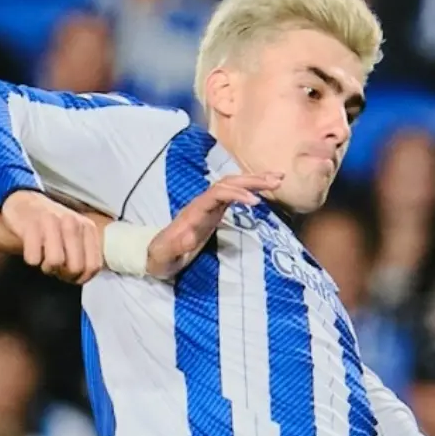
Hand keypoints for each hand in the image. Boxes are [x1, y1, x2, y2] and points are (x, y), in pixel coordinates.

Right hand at [1, 190, 102, 283]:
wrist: (24, 204)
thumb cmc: (52, 227)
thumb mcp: (75, 236)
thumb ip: (85, 254)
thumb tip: (83, 277)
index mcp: (87, 228)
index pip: (93, 266)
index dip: (80, 278)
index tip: (70, 274)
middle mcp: (72, 223)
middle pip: (75, 267)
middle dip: (63, 274)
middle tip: (55, 267)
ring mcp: (51, 222)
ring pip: (56, 261)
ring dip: (47, 267)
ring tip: (44, 258)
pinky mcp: (30, 225)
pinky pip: (33, 258)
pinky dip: (31, 260)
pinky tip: (32, 251)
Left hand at [145, 173, 282, 278]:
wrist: (156, 254)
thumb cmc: (161, 257)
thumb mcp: (164, 256)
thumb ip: (175, 247)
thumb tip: (190, 236)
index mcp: (193, 212)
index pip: (215, 195)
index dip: (235, 194)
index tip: (255, 201)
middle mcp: (202, 204)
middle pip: (227, 184)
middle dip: (251, 180)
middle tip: (276, 181)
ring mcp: (208, 206)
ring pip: (232, 185)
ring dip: (254, 180)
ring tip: (278, 178)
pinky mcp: (215, 211)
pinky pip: (234, 194)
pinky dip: (250, 189)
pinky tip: (265, 188)